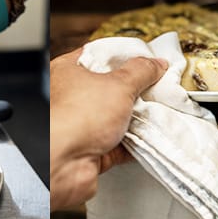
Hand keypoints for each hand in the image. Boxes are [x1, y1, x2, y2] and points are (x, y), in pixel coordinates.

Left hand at [50, 48, 167, 210]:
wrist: (63, 163)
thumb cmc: (75, 117)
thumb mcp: (118, 84)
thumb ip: (140, 71)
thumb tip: (154, 64)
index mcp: (68, 72)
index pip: (98, 56)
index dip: (123, 56)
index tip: (145, 59)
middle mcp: (71, 98)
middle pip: (110, 88)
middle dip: (134, 91)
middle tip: (154, 88)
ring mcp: (81, 125)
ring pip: (116, 118)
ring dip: (136, 119)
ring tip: (155, 112)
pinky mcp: (90, 150)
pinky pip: (119, 144)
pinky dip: (134, 143)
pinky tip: (148, 137)